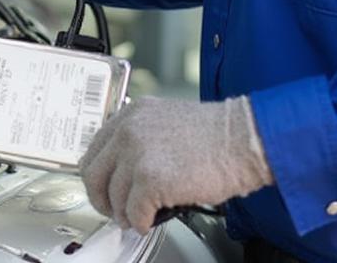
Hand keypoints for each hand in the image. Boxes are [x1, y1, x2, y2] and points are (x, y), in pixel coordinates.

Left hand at [79, 96, 272, 233]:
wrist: (243, 139)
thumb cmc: (215, 134)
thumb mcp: (165, 122)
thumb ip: (141, 137)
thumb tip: (126, 169)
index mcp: (130, 114)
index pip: (94, 148)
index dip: (98, 175)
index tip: (103, 187)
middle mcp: (128, 130)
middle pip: (94, 173)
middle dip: (102, 198)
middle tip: (113, 210)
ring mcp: (137, 155)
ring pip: (113, 197)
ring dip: (124, 214)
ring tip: (137, 218)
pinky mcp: (151, 180)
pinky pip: (134, 212)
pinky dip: (141, 223)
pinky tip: (150, 222)